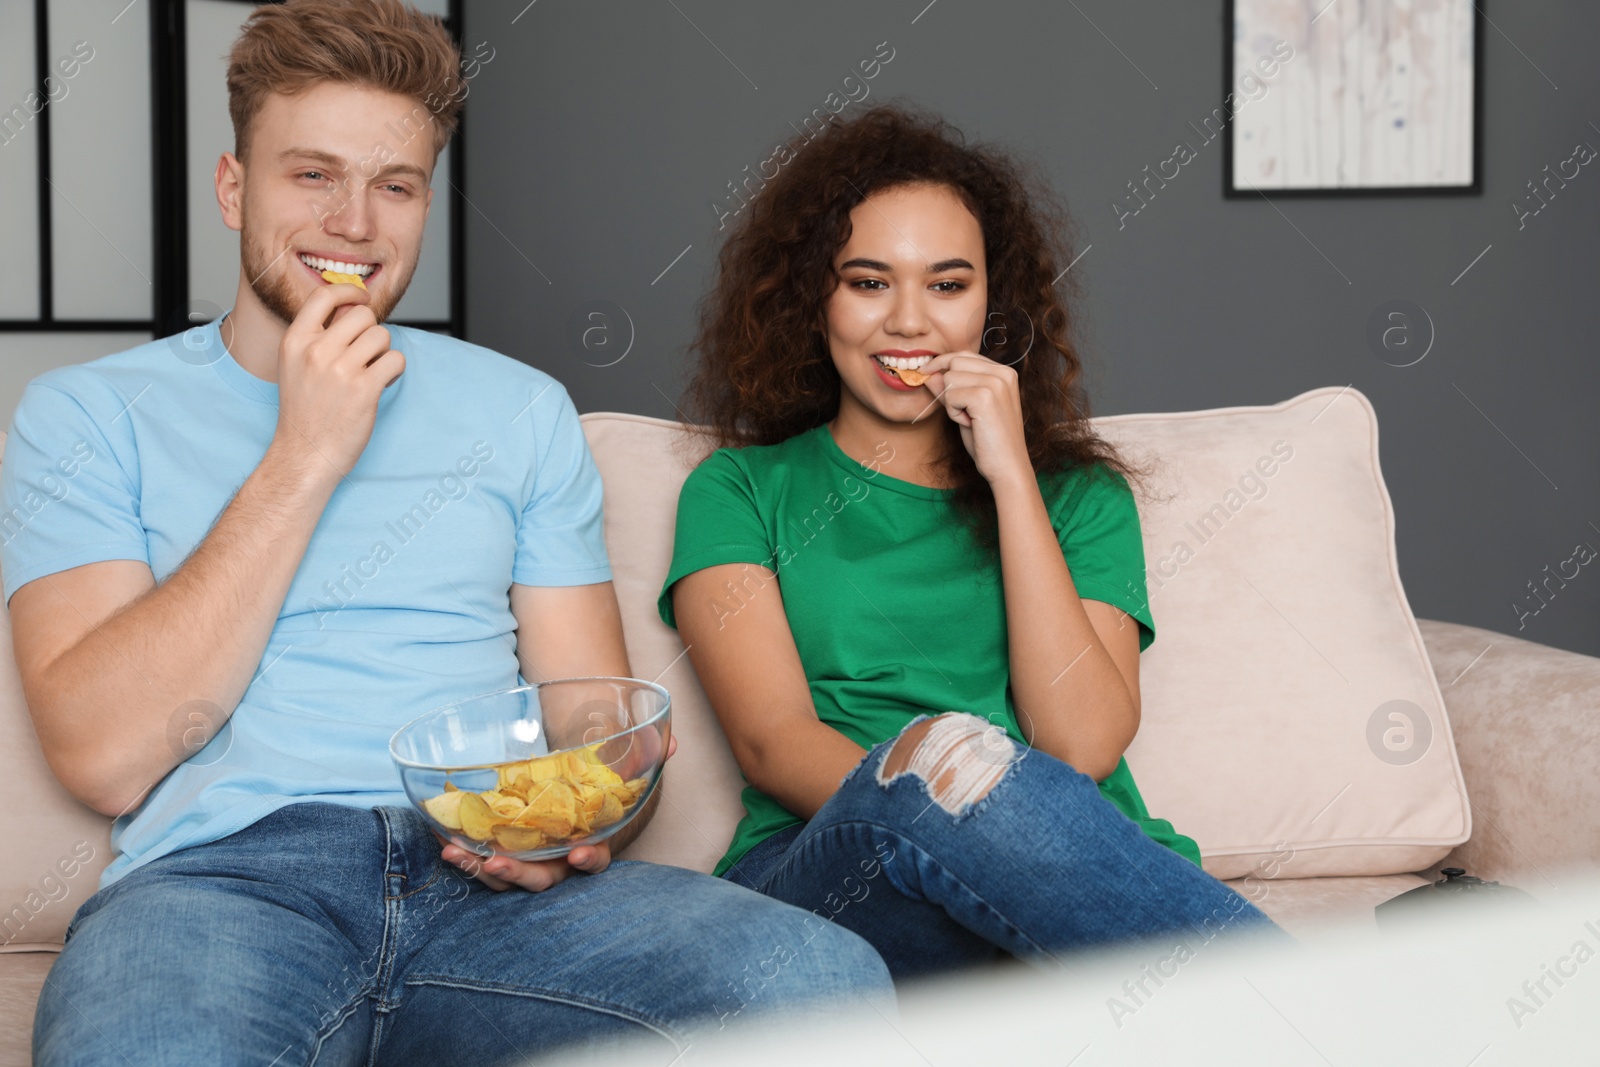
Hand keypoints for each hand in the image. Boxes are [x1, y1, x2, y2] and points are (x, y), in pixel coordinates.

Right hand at [271, 283, 404, 484]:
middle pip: (362, 315)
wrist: (306, 453)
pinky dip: (395, 370)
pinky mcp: (364, 388)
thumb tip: (354, 309)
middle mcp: (316, 351)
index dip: (349, 292)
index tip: (361, 297)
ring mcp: (340, 369)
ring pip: (382, 336)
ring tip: (371, 372)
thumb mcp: (295, 365)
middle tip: (366, 354)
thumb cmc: (305, 412)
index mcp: (295, 341)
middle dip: (371, 332)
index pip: (324, 296)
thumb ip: (318, 337)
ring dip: (383, 353)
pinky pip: (395, 359)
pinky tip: (382, 383)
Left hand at [437, 734, 676, 892]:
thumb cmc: (594, 783)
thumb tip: (671, 742)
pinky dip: (464, 855)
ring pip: (506, 877)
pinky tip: (446, 843)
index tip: (578, 854)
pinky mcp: (500, 849)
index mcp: (590, 843)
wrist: (565, 784)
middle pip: (543, 879)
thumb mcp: (618, 766)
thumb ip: (643, 755)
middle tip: (499, 862)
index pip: (595, 860)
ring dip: (481, 869)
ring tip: (457, 853)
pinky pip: (482, 860)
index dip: (588, 861)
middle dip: (520, 875)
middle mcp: (557, 859)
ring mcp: (527, 858)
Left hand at [916, 351, 1031, 487]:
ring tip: (970, 419)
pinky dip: (953, 412)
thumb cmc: (989, 441)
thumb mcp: (967, 409)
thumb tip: (928, 373)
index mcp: (1004, 372)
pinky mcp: (985, 396)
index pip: (964, 355)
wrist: (1007, 467)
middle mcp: (1003, 372)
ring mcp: (995, 383)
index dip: (942, 363)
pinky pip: (950, 395)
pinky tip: (970, 424)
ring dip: (951, 402)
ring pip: (949, 378)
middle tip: (962, 412)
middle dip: (948, 387)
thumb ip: (950, 389)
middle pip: (954, 361)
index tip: (925, 372)